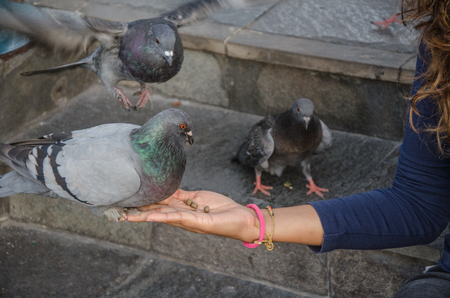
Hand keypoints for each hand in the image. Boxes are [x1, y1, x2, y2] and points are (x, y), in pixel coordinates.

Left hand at [124, 189, 260, 241]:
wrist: (240, 219)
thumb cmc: (225, 225)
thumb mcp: (203, 224)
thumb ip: (184, 219)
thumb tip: (162, 217)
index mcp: (181, 222)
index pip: (156, 217)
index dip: (140, 216)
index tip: (125, 216)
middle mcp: (180, 214)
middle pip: (155, 208)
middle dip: (138, 207)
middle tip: (120, 205)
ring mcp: (186, 205)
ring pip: (163, 199)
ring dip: (148, 197)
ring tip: (132, 194)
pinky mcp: (194, 197)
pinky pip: (176, 192)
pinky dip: (166, 188)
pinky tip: (156, 184)